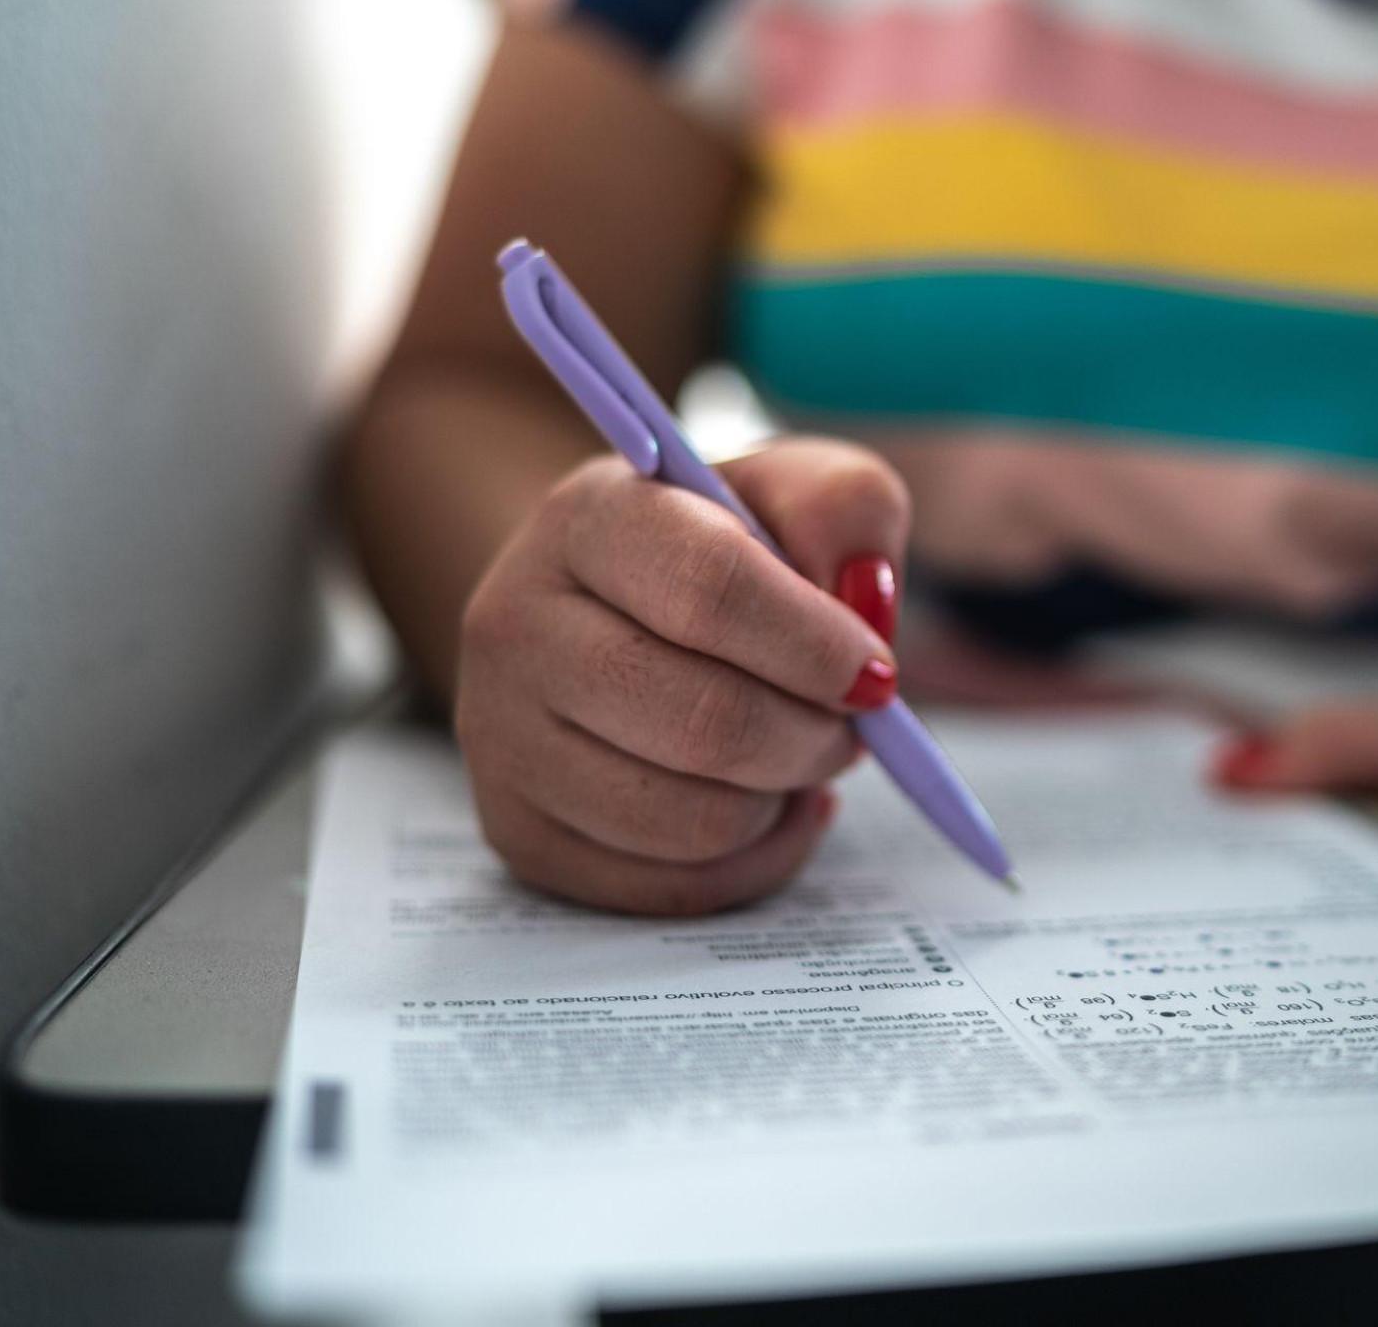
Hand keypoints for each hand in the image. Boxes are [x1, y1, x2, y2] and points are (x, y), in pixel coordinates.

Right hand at [455, 437, 908, 914]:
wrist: (608, 607)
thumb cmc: (719, 548)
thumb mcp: (792, 491)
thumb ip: (847, 509)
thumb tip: (864, 601)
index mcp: (586, 519)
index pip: (709, 590)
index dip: (815, 645)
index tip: (874, 673)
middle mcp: (516, 627)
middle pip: (705, 723)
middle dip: (812, 737)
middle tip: (849, 723)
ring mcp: (502, 740)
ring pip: (693, 821)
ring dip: (783, 798)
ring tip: (796, 751)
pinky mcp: (520, 833)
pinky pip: (675, 886)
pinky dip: (754, 857)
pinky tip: (765, 802)